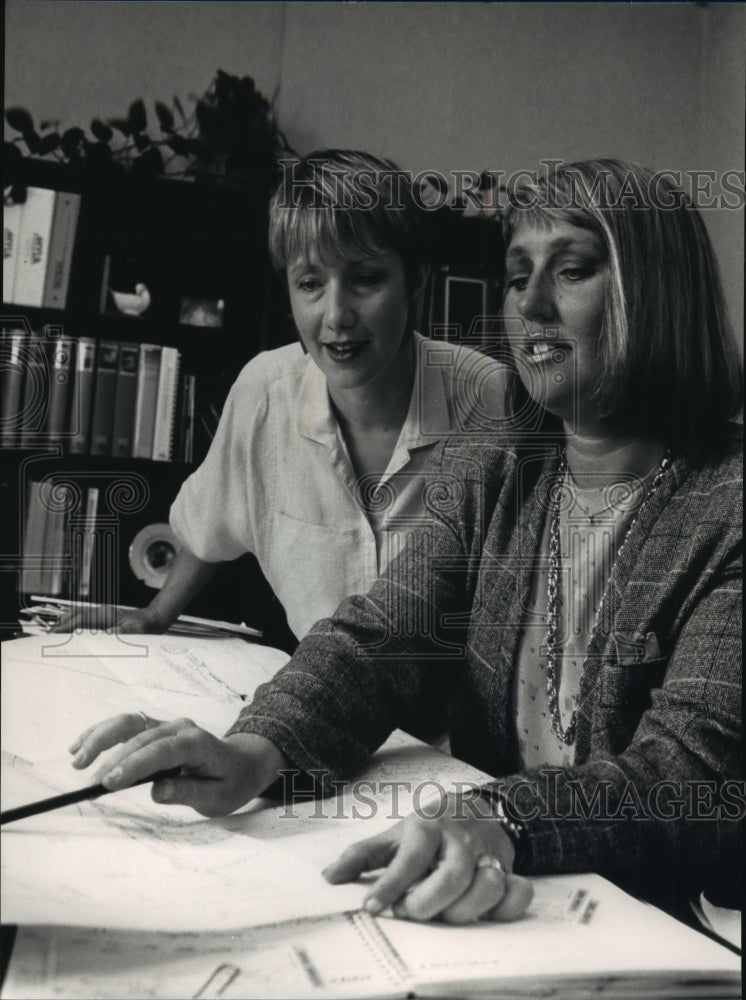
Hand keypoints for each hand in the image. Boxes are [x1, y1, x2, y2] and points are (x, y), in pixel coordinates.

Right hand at [52, 605, 165, 633]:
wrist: (154, 619)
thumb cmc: (145, 626)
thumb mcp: (136, 631)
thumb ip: (122, 633)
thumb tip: (109, 634)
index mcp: (105, 614)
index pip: (80, 620)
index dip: (66, 627)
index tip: (53, 634)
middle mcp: (101, 612)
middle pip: (75, 615)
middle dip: (61, 624)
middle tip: (48, 636)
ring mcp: (102, 613)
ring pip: (78, 614)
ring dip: (66, 622)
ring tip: (54, 633)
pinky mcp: (104, 617)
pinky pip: (84, 618)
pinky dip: (73, 622)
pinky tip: (69, 630)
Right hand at [69, 712, 286, 816]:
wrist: (241, 764)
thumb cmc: (231, 782)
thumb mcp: (218, 797)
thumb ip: (188, 792)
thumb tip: (158, 791)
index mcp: (198, 744)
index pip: (162, 751)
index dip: (135, 765)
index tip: (110, 782)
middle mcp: (180, 728)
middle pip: (140, 737)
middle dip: (112, 760)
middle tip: (91, 786)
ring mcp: (167, 725)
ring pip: (129, 723)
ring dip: (100, 739)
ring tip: (78, 760)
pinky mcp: (156, 729)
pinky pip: (126, 725)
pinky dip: (102, 733)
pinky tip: (81, 746)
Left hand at [323, 793, 532, 923]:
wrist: (476, 807)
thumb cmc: (429, 828)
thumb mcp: (394, 835)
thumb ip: (362, 855)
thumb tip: (329, 877)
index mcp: (428, 827)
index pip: (410, 857)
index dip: (391, 884)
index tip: (372, 907)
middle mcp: (460, 839)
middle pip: (453, 875)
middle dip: (429, 902)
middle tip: (409, 912)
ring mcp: (488, 853)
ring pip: (488, 885)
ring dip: (464, 909)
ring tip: (443, 913)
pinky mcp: (510, 868)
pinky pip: (519, 891)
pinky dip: (507, 907)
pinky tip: (486, 912)